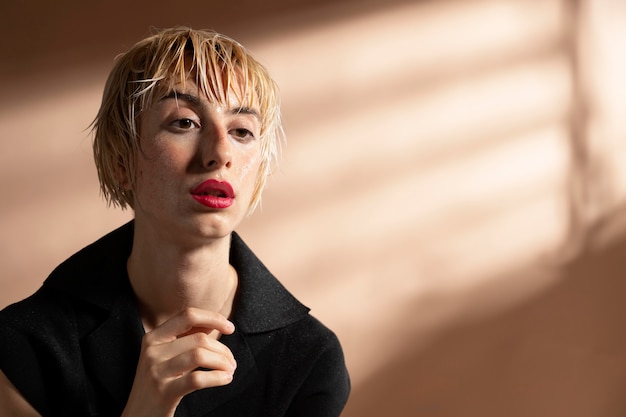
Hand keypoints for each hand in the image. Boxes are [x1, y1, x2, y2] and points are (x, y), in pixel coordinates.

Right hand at [121, 308, 236, 416]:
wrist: (138, 415)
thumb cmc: (159, 382)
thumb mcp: (166, 356)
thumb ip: (187, 337)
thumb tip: (215, 322)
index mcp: (153, 337)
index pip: (188, 315)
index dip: (213, 318)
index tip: (230, 328)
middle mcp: (152, 351)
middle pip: (199, 339)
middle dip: (223, 349)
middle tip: (231, 362)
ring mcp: (156, 371)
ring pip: (200, 355)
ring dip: (222, 362)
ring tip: (229, 370)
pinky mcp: (164, 392)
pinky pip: (197, 378)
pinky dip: (217, 377)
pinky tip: (225, 379)